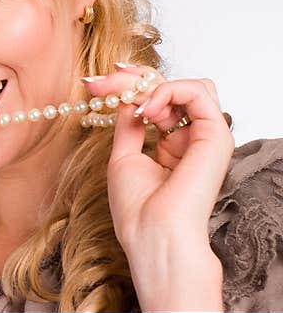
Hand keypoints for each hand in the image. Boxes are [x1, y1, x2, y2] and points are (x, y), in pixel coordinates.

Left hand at [81, 63, 233, 310]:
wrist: (153, 235)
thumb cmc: (137, 208)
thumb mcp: (123, 157)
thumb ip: (130, 124)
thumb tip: (128, 96)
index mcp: (172, 145)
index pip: (157, 101)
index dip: (128, 86)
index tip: (95, 84)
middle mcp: (192, 139)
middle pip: (173, 88)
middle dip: (134, 77)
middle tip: (101, 81)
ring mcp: (206, 137)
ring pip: (190, 85)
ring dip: (153, 83)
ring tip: (133, 104)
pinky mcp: (216, 136)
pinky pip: (198, 92)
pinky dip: (169, 90)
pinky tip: (148, 109)